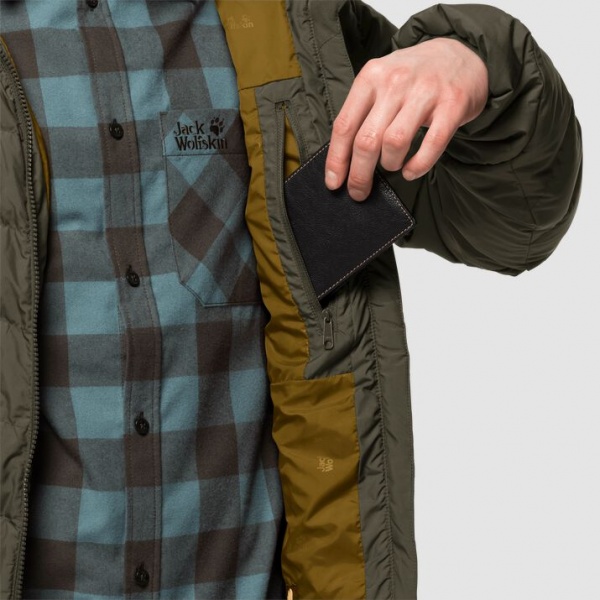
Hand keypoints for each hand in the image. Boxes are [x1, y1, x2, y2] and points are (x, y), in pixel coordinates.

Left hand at [325, 37, 488, 199]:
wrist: (460, 55)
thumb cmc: (413, 78)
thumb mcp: (381, 83)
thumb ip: (362, 114)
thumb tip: (342, 161)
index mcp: (371, 77)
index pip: (345, 125)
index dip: (336, 160)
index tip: (334, 183)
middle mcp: (395, 81)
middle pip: (367, 140)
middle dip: (359, 174)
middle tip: (359, 192)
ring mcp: (425, 91)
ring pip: (395, 143)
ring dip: (390, 164)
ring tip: (393, 165)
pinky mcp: (452, 104)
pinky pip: (431, 144)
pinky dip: (418, 165)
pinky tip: (411, 171)